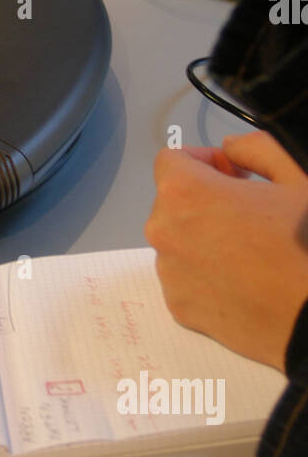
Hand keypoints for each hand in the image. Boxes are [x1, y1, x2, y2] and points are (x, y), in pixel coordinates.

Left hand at [145, 132, 307, 369]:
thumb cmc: (307, 242)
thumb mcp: (296, 176)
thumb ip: (255, 149)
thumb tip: (229, 148)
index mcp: (184, 193)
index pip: (171, 160)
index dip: (204, 161)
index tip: (235, 176)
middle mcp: (163, 232)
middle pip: (173, 202)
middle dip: (205, 199)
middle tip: (250, 213)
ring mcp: (169, 274)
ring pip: (179, 241)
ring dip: (204, 236)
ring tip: (251, 251)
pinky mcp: (179, 308)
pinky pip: (185, 278)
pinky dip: (206, 273)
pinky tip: (245, 281)